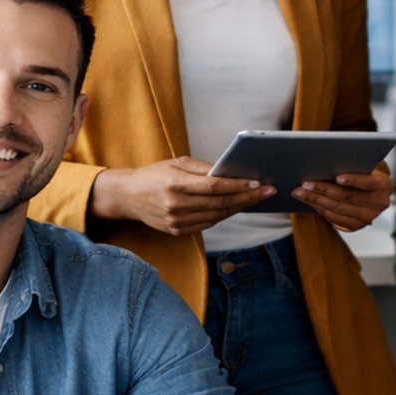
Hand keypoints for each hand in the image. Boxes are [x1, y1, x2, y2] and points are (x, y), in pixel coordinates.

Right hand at [97, 157, 274, 236]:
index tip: (258, 182)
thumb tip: (229, 172)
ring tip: (256, 198)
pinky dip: (224, 215)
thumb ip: (202, 168)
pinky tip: (236, 207)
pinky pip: (207, 224)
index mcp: (175, 184)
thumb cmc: (155, 174)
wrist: (128, 196)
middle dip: (247, 197)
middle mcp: (175, 205)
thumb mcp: (176, 162)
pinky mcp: (177, 231)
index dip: (239, 185)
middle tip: (267, 191)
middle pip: (220, 203)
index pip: (214, 187)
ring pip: (217, 216)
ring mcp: (176, 222)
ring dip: (239, 207)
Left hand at [295, 169, 391, 232]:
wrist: (371, 192)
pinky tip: (307, 201)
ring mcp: (368, 218)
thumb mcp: (365, 167)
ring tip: (299, 192)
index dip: (354, 180)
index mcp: (384, 186)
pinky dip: (319, 209)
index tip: (337, 177)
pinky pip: (334, 218)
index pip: (368, 183)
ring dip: (315, 200)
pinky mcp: (356, 226)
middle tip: (305, 183)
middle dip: (324, 189)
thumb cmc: (364, 172)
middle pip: (348, 197)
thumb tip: (325, 162)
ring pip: (337, 208)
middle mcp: (379, 204)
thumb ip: (353, 165)